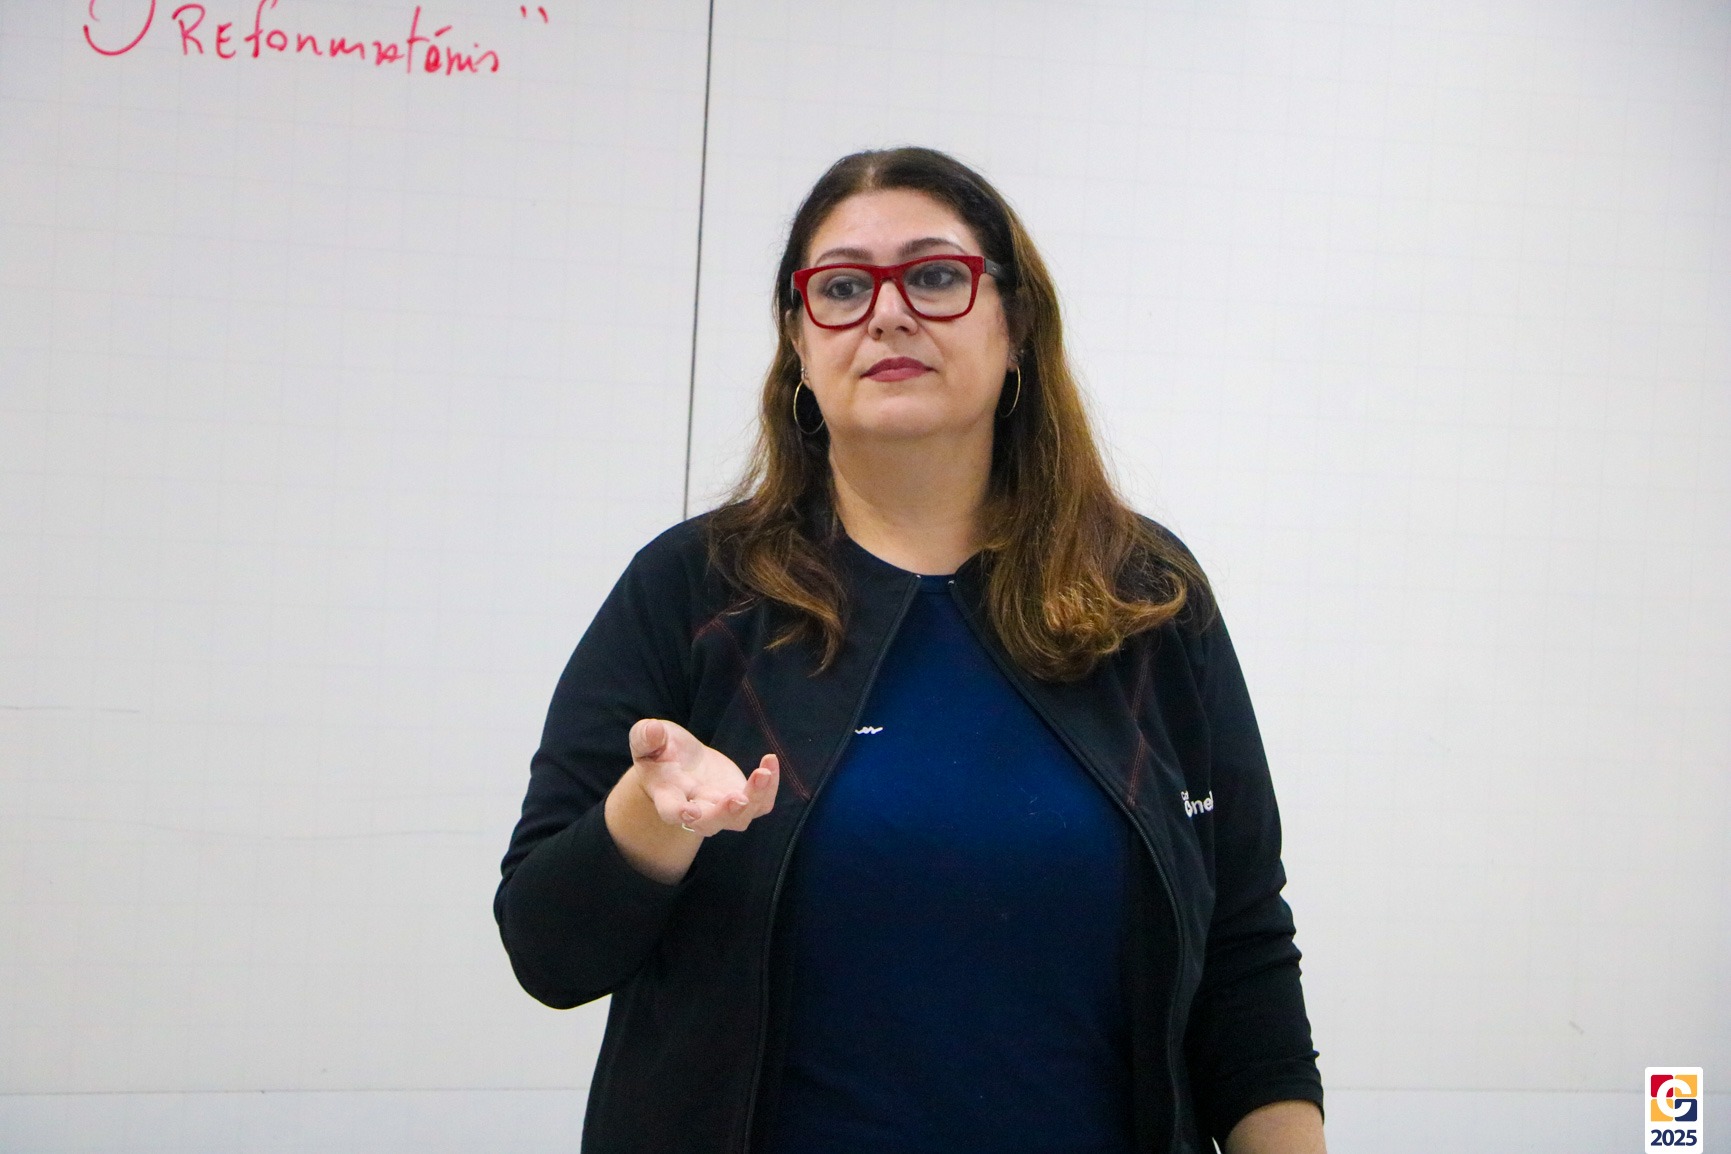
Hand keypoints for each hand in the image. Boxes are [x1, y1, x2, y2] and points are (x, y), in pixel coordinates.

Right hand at [628, 718, 779, 837]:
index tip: (689, 812)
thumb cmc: (659, 750)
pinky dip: (769, 787)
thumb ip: (646, 736)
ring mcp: (720, 807)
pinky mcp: (742, 798)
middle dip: (725, 813)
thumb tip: (653, 730)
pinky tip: (770, 761)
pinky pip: (761, 803)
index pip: (670, 811)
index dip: (679, 814)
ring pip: (739, 818)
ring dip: (754, 799)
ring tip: (763, 773)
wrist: (680, 761)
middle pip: (710, 823)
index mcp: (667, 795)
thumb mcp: (647, 738)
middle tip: (738, 798)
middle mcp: (695, 808)